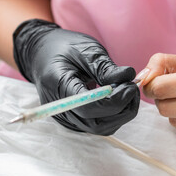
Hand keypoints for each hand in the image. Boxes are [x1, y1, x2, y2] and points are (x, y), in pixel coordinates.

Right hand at [13, 19, 139, 134]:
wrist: (43, 54)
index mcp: (58, 86)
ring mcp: (67, 118)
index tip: (130, 86)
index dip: (114, 101)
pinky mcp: (75, 119)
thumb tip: (128, 77)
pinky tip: (119, 96)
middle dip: (122, 110)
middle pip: (97, 124)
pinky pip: (99, 124)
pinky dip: (114, 114)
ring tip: (128, 90)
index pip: (88, 107)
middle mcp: (60, 109)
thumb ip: (105, 67)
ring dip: (121, 113)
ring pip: (101, 128)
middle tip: (133, 88)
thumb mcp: (85, 49)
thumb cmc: (63, 48)